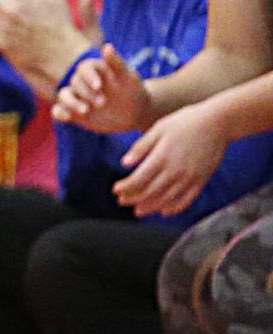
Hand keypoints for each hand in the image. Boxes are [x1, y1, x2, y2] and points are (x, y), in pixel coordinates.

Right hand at [51, 44, 151, 130]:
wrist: (133, 112)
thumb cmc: (132, 90)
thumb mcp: (128, 77)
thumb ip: (117, 63)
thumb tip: (107, 46)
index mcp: (95, 70)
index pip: (85, 68)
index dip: (89, 76)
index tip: (99, 87)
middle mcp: (83, 82)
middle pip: (75, 83)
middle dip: (86, 93)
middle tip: (103, 103)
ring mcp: (77, 96)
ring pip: (64, 95)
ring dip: (71, 102)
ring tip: (85, 111)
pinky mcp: (72, 111)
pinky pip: (59, 110)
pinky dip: (59, 113)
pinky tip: (67, 118)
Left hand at [112, 101, 227, 216]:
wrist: (217, 123)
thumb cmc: (184, 122)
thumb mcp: (158, 129)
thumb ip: (140, 148)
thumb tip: (124, 164)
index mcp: (161, 157)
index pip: (138, 180)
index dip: (125, 188)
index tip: (115, 190)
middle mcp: (175, 171)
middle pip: (150, 192)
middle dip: (133, 198)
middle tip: (121, 201)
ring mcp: (190, 178)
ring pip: (166, 199)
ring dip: (150, 207)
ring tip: (138, 210)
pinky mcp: (202, 180)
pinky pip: (187, 200)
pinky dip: (174, 208)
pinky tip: (164, 211)